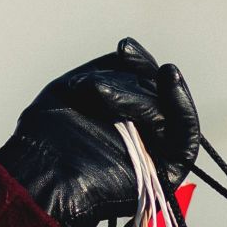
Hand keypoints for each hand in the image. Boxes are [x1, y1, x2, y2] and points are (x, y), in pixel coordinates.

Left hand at [0, 36, 200, 226]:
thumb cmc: (46, 138)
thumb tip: (130, 52)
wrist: (39, 179)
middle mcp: (142, 133)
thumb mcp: (70, 91)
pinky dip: (182, 107)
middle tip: (104, 80)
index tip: (125, 47)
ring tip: (105, 95)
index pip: (143, 84)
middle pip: (157, 95)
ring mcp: (157, 152)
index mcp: (121, 117)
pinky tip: (169, 81)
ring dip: (145, 94)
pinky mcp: (169, 172)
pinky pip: (187, 138)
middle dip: (134, 80)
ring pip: (168, 112)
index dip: (138, 64)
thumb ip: (103, 71)